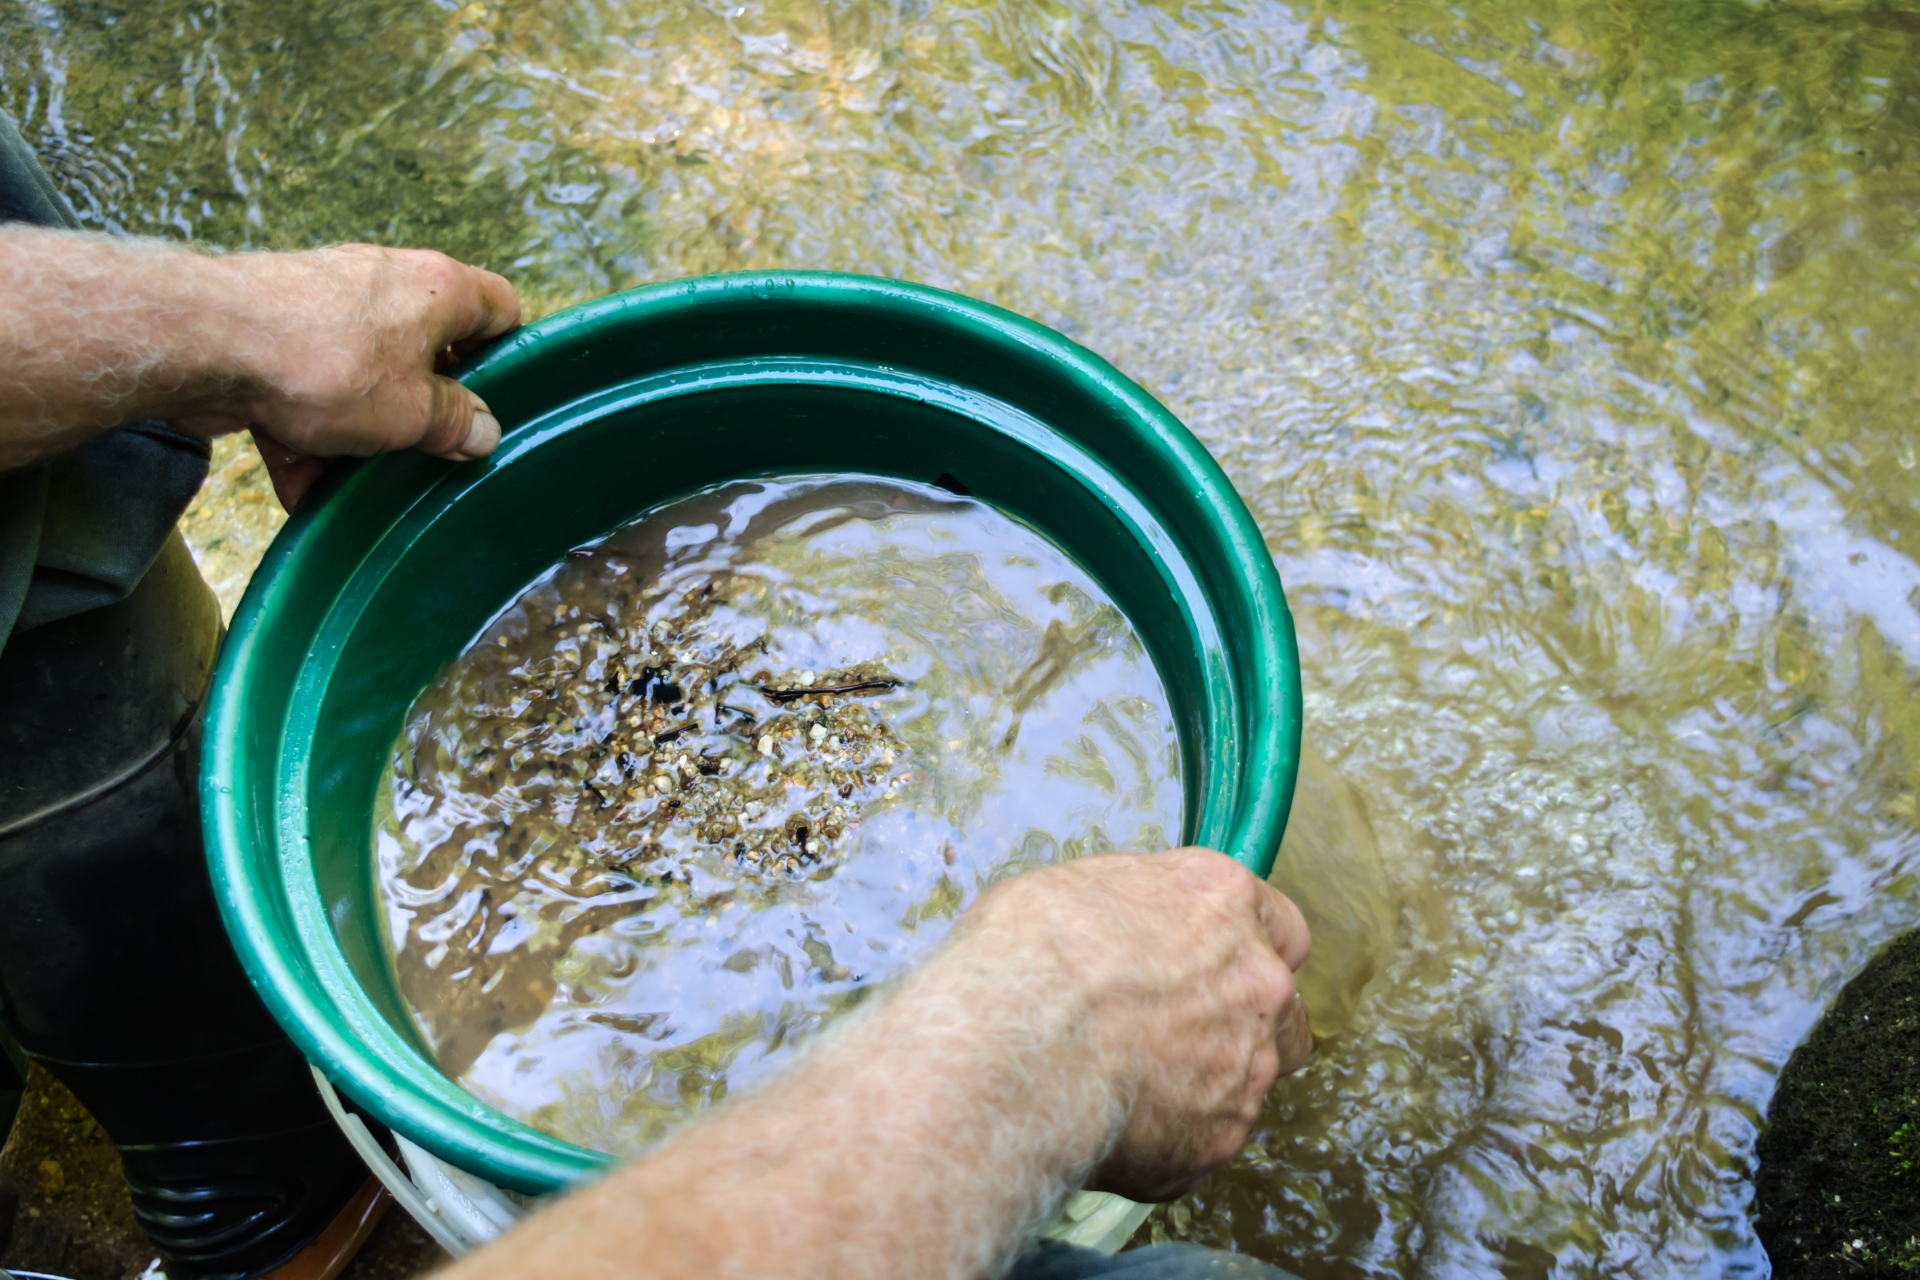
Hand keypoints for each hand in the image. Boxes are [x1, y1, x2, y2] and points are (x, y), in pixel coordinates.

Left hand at [170, 244, 519, 507]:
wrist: (205, 342)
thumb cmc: (324, 363)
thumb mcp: (413, 412)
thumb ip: (456, 422)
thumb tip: (482, 430)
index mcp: (436, 288)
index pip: (499, 307)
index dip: (510, 352)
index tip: (503, 400)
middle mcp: (384, 285)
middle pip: (426, 348)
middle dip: (427, 407)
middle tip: (435, 450)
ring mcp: (325, 307)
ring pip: (364, 377)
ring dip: (364, 431)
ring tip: (363, 481)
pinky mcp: (275, 335)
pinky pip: (307, 393)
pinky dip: (308, 437)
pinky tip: (304, 488)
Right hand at [946, 847, 1311, 1201]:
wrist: (1013, 1047)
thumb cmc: (1028, 957)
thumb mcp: (1073, 888)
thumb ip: (1133, 913)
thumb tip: (1121, 935)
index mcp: (1222, 903)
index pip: (1281, 925)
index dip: (1248, 948)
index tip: (1215, 963)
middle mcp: (1256, 982)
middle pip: (1283, 1010)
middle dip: (1245, 1022)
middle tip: (1176, 1031)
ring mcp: (1246, 1068)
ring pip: (1251, 1081)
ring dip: (1208, 1083)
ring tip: (1133, 1086)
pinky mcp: (1217, 1141)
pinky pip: (1202, 1142)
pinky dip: (1166, 1139)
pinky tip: (1110, 1124)